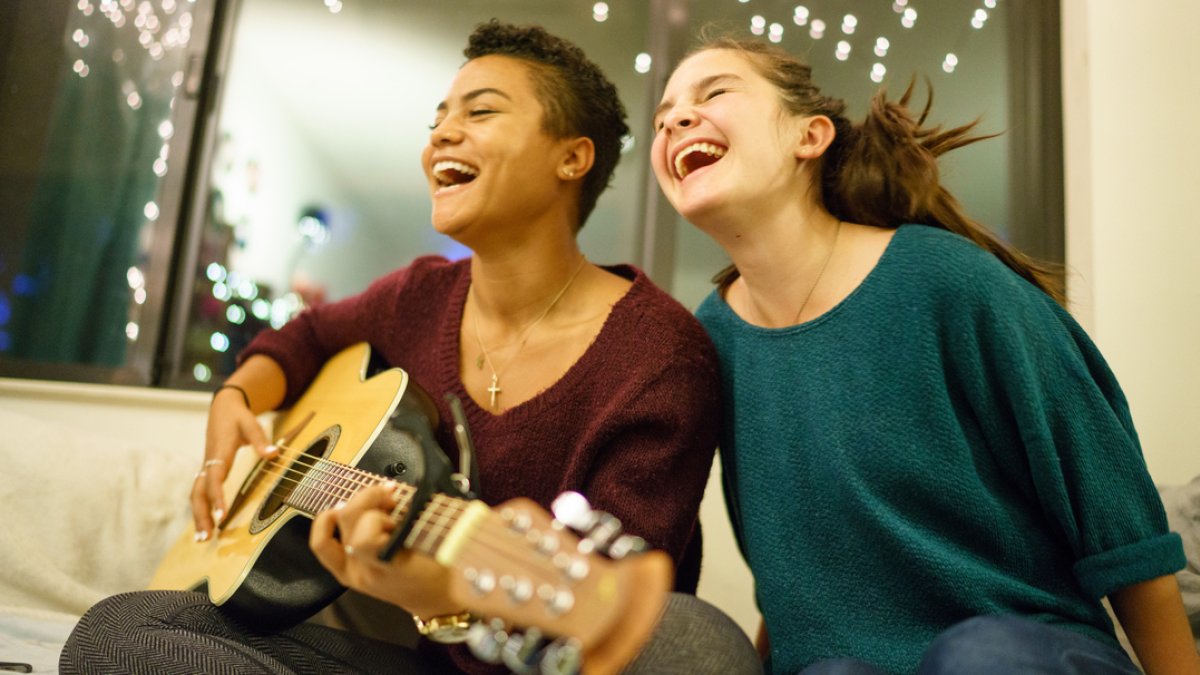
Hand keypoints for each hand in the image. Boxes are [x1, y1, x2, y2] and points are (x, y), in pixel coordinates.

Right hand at [191, 385, 275, 539]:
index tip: (222, 515)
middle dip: (201, 515)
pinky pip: (200, 493)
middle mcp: (209, 462)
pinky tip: (205, 527)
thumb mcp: (251, 423)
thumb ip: (261, 439)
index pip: (215, 477)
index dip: (217, 496)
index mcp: (219, 452)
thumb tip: (273, 454)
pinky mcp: (207, 471)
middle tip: (206, 538)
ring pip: (196, 495)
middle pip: (199, 491)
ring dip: (198, 516)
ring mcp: (205, 467)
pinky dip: (200, 509)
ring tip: (203, 539)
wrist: (223, 408)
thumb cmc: (238, 417)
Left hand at [310, 483, 460, 617]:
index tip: (397, 500)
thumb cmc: (442, 572)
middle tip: (390, 496)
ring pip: (334, 525)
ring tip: (373, 503)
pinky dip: (326, 523)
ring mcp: (351, 573)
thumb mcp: (440, 543)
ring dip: (354, 505)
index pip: (364, 537)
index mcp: (388, 567)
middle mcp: (364, 572)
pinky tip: (337, 512)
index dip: (378, 513)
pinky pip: (322, 545)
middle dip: (369, 498)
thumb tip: (398, 490)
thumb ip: (418, 516)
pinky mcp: (345, 572)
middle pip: (348, 519)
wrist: (436, 600)